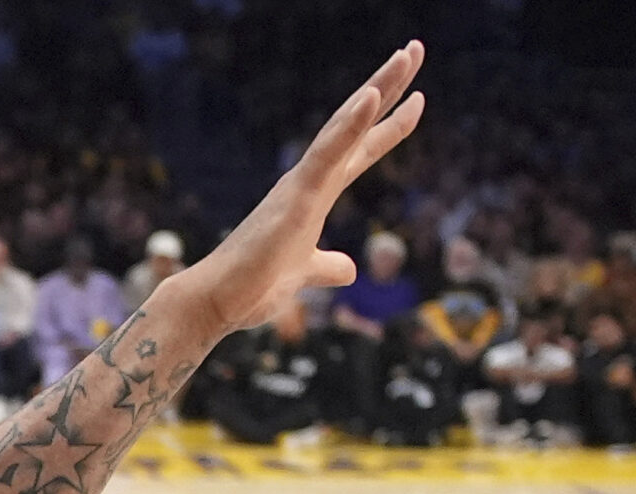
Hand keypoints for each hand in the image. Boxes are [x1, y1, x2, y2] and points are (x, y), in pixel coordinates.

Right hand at [171, 43, 424, 337]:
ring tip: (405, 55)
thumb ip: (328, 266)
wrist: (217, 302)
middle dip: (388, 86)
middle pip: (357, 124)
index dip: (390, 125)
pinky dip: (350, 125)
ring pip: (345, 127)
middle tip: (414, 49)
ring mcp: (302, 185)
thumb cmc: (253, 287)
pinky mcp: (296, 198)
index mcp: (316, 194)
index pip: (361, 150)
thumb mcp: (305, 275)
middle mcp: (310, 180)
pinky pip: (328, 154)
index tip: (418, 98)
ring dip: (378, 88)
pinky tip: (372, 97)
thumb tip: (349, 270)